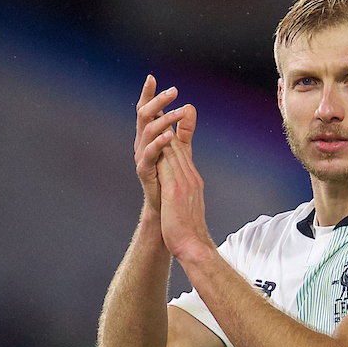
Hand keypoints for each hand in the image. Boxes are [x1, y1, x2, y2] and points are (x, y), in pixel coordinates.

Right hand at [133, 75, 189, 217]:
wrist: (166, 206)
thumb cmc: (171, 177)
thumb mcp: (181, 149)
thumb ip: (184, 129)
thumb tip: (190, 107)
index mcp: (149, 136)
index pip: (147, 110)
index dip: (148, 94)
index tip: (151, 77)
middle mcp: (141, 143)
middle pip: (145, 115)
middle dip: (158, 101)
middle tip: (173, 91)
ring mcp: (141, 156)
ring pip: (147, 131)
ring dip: (163, 120)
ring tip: (177, 112)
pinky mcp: (144, 171)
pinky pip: (149, 154)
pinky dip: (159, 143)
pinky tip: (169, 136)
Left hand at [151, 102, 211, 262]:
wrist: (194, 246)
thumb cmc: (188, 232)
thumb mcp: (184, 206)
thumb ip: (180, 191)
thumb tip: (177, 186)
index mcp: (192, 179)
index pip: (183, 149)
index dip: (175, 130)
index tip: (169, 113)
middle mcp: (191, 176)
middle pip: (179, 143)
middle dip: (170, 121)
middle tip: (160, 99)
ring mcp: (185, 182)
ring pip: (174, 148)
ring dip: (164, 127)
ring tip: (154, 109)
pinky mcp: (177, 189)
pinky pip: (168, 163)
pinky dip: (162, 147)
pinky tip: (153, 135)